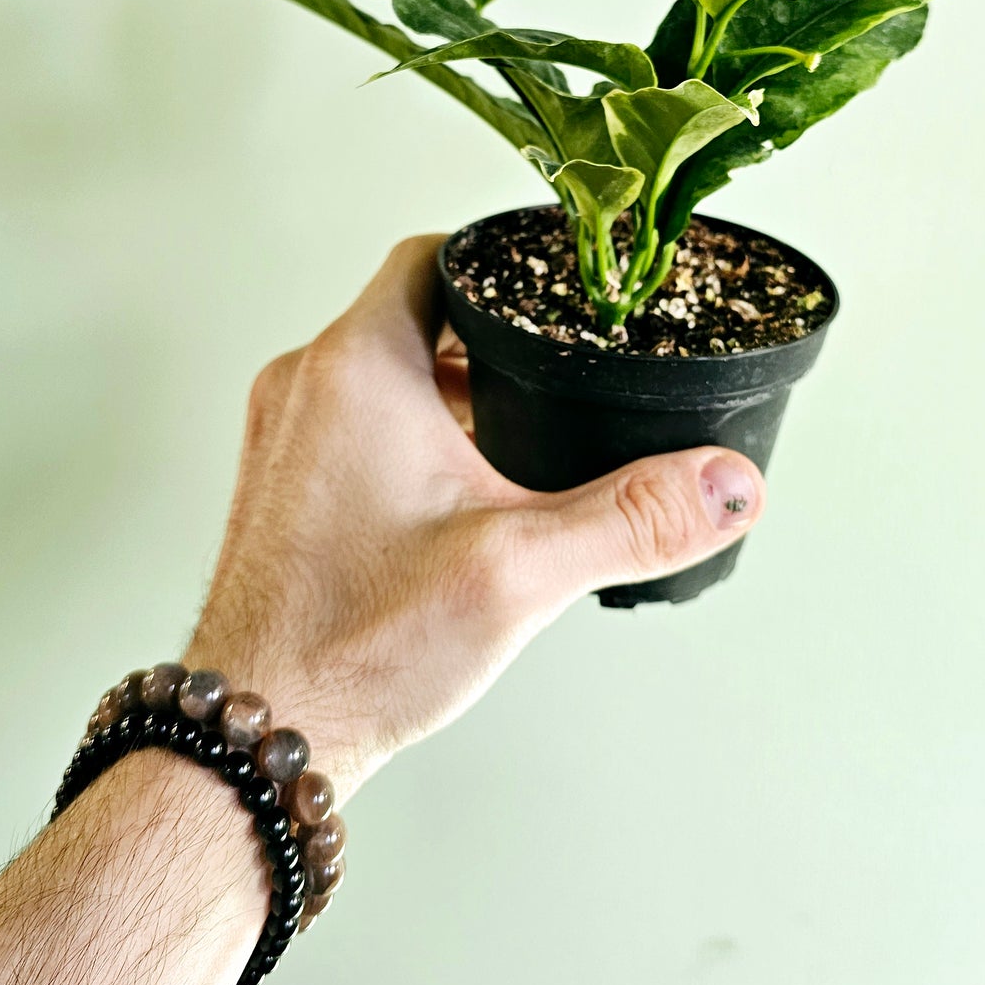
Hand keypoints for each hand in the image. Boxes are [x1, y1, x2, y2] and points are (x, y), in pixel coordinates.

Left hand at [185, 234, 765, 799]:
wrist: (257, 729)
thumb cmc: (355, 646)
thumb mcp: (520, 571)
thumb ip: (633, 518)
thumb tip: (728, 484)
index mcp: (358, 366)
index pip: (436, 254)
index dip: (506, 258)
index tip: (561, 283)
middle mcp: (308, 383)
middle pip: (416, 311)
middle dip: (494, 335)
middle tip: (562, 366)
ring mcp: (285, 434)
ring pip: (385, 369)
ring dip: (452, 387)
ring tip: (523, 433)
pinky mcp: (282, 485)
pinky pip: (356, 420)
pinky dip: (412, 431)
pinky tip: (464, 492)